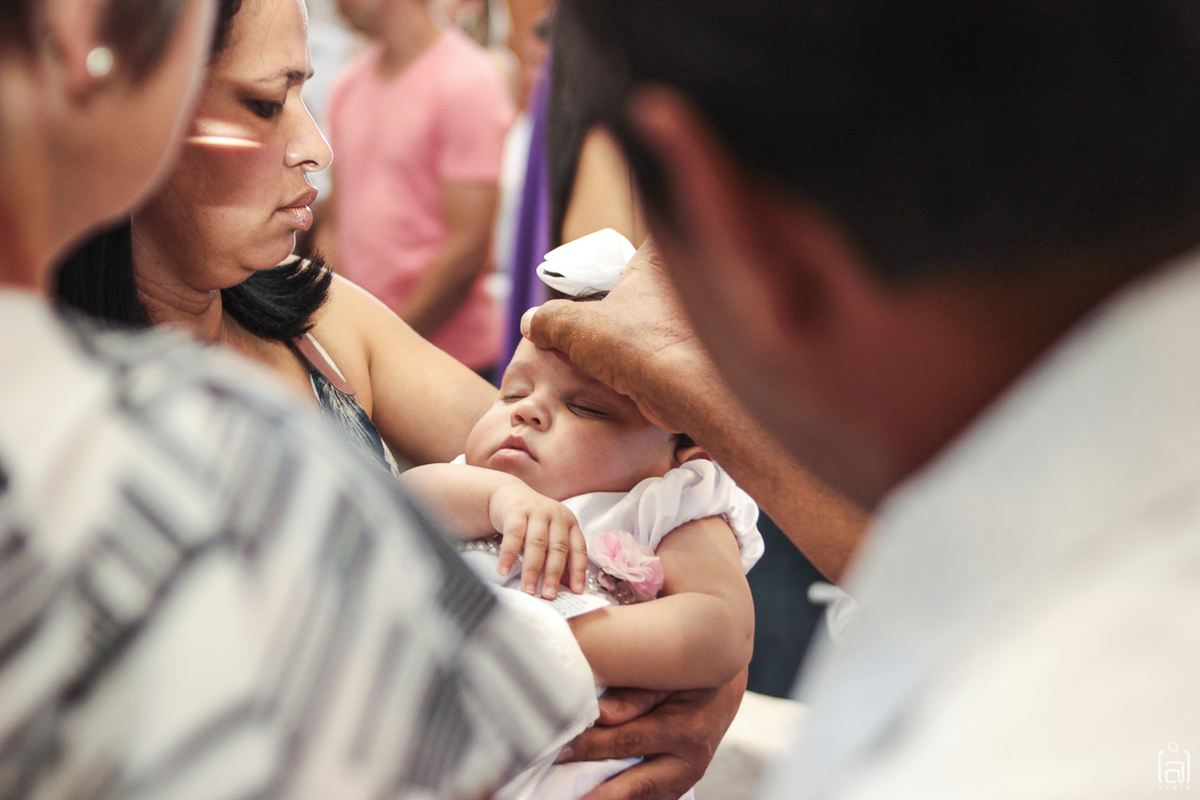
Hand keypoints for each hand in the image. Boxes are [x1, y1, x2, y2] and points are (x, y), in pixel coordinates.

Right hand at [489, 481, 586, 597]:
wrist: (509, 495)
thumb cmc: (533, 522)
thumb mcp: (550, 535)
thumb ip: (559, 558)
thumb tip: (566, 589)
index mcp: (569, 523)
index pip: (578, 549)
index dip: (578, 571)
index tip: (576, 591)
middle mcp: (556, 515)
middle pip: (557, 549)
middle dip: (553, 575)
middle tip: (549, 596)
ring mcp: (537, 511)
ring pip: (536, 544)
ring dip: (532, 570)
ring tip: (528, 590)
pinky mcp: (516, 511)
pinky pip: (513, 535)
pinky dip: (509, 555)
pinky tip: (504, 571)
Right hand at [522, 239, 722, 433]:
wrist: (688, 393)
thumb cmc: (638, 345)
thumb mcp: (577, 326)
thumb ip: (549, 319)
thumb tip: (532, 323)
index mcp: (659, 259)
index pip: (633, 249)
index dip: (614, 266)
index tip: (598, 284)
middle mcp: (684, 281)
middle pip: (640, 288)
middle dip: (620, 307)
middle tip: (594, 325)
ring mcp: (693, 318)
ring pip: (649, 322)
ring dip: (629, 339)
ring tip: (605, 355)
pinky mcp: (692, 350)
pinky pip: (658, 348)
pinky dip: (641, 361)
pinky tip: (623, 375)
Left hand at [557, 669, 747, 799]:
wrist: (725, 686)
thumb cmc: (692, 674)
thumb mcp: (669, 674)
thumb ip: (636, 695)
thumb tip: (600, 714)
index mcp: (685, 728)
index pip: (627, 741)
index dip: (590, 747)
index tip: (560, 749)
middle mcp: (689, 761)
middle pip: (636, 786)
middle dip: (598, 797)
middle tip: (566, 797)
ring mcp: (687, 778)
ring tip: (578, 799)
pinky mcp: (682, 786)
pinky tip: (599, 796)